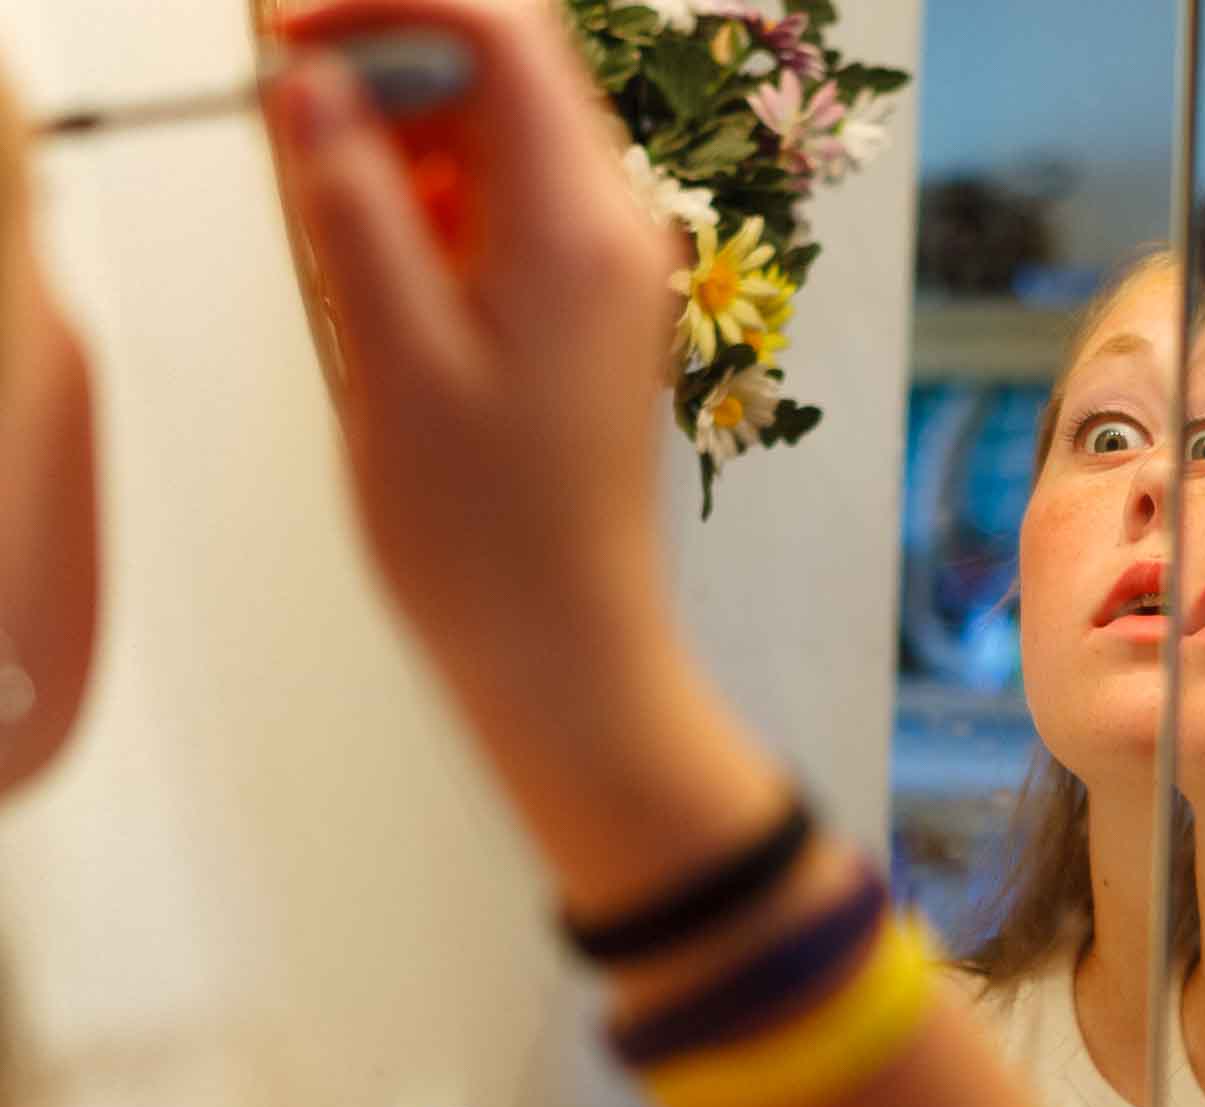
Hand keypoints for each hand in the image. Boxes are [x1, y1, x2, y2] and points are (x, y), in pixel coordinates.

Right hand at [265, 0, 684, 681]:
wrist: (570, 648)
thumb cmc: (485, 532)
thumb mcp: (395, 358)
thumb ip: (355, 207)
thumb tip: (318, 82)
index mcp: (579, 225)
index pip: (504, 30)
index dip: (391, 8)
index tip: (292, 45)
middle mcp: (617, 229)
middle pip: (509, 77)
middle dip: (394, 84)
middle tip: (305, 164)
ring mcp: (612, 271)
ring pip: (503, 147)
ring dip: (411, 161)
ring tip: (353, 263)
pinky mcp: (591, 312)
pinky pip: (511, 216)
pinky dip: (441, 220)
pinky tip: (397, 295)